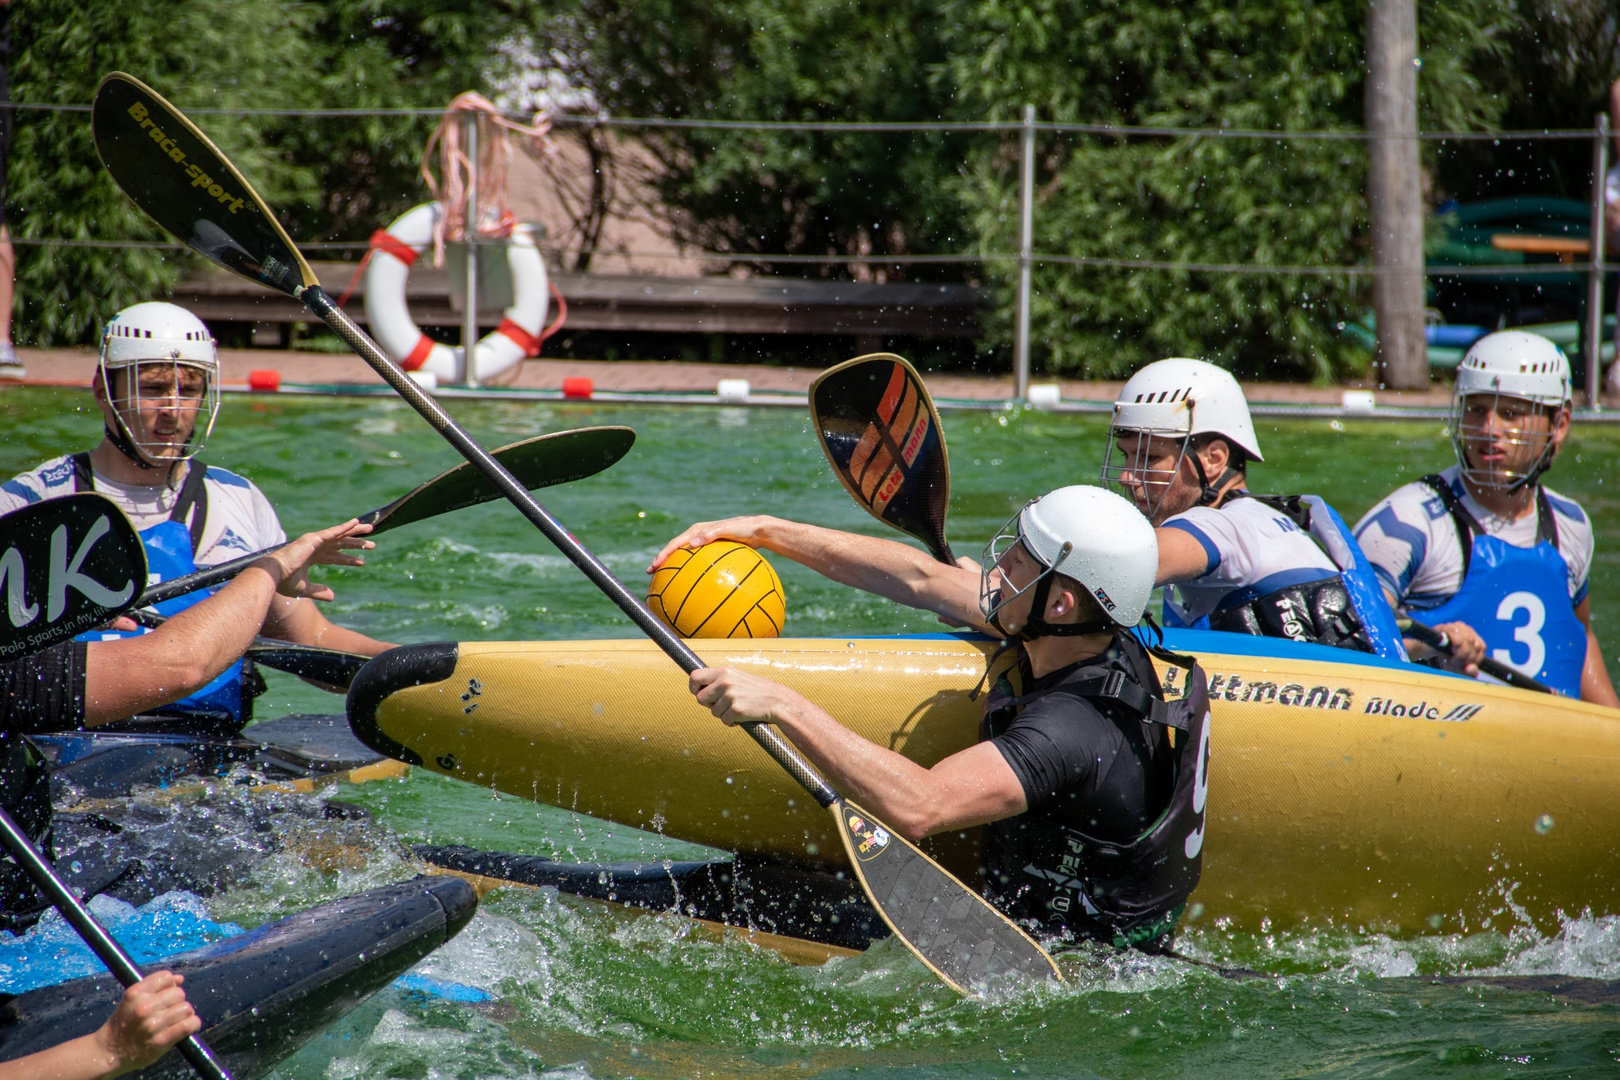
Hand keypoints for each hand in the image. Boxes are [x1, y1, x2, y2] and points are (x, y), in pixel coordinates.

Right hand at [93, 971, 199, 1073]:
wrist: (109, 1052)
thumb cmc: (123, 1024)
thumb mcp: (132, 1000)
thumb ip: (155, 987)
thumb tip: (180, 979)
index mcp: (135, 993)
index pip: (166, 977)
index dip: (170, 985)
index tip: (167, 994)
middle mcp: (144, 1007)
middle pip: (179, 993)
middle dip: (178, 1001)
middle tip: (170, 1011)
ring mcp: (152, 1025)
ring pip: (186, 1008)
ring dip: (185, 1014)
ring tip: (177, 1020)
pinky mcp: (161, 1041)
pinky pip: (188, 1025)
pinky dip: (193, 1025)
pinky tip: (188, 1027)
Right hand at [257, 520, 374, 600]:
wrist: (273, 576)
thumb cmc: (284, 582)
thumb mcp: (305, 589)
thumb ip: (319, 591)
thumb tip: (333, 597)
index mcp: (311, 557)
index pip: (334, 557)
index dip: (348, 559)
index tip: (362, 562)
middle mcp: (314, 547)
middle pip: (340, 544)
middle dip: (355, 544)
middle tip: (372, 545)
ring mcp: (314, 541)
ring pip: (340, 535)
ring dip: (355, 533)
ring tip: (370, 530)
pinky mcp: (313, 539)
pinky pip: (333, 532)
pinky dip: (345, 527)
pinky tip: (356, 523)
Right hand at [649, 517, 776, 572]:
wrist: (757, 530)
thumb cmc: (743, 529)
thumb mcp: (728, 530)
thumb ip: (711, 534)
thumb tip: (693, 544)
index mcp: (697, 530)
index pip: (676, 543)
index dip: (663, 555)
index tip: (654, 566)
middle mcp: (698, 536)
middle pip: (676, 550)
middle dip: (662, 561)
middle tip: (651, 573)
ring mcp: (704, 544)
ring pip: (685, 556)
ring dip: (674, 567)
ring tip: (665, 581)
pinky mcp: (711, 551)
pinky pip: (697, 562)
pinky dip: (691, 571)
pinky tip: (692, 585)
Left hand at [689, 666, 806, 725]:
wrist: (777, 700)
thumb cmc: (756, 690)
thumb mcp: (737, 677)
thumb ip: (720, 680)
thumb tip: (699, 689)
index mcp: (724, 672)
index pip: (695, 676)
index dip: (693, 687)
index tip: (697, 692)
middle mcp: (725, 682)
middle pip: (700, 698)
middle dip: (709, 704)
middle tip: (723, 704)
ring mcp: (730, 696)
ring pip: (713, 712)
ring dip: (723, 714)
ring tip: (737, 708)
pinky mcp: (736, 710)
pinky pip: (724, 721)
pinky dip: (731, 722)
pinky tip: (742, 716)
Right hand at [1435, 620, 1484, 675]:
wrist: (1424, 653)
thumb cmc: (1442, 659)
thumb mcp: (1458, 668)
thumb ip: (1468, 671)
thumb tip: (1473, 670)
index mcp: (1472, 637)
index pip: (1481, 646)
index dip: (1476, 658)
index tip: (1466, 665)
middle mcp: (1465, 629)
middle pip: (1475, 644)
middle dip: (1467, 658)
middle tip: (1456, 663)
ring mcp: (1455, 626)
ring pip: (1468, 640)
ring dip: (1461, 654)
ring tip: (1452, 660)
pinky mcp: (1444, 627)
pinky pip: (1456, 637)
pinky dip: (1454, 648)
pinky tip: (1449, 653)